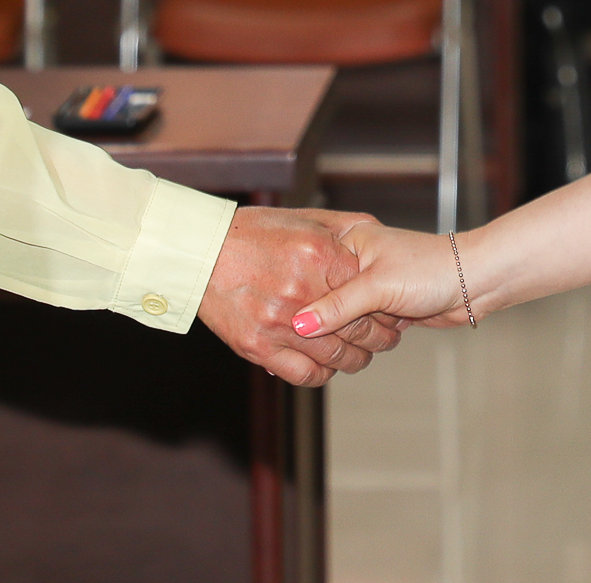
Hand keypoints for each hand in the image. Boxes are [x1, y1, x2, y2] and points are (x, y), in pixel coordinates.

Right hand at [198, 206, 399, 386]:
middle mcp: (301, 291)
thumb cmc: (250, 231)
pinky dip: (322, 373)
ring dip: (356, 359)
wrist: (199, 252)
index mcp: (317, 255)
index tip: (391, 309)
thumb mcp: (301, 218)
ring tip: (360, 353)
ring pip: (336, 357)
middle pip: (359, 329)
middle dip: (379, 336)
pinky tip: (327, 364)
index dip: (385, 305)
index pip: (370, 292)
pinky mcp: (258, 347)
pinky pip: (305, 373)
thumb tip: (373, 239)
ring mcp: (278, 323)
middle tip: (386, 336)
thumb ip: (341, 230)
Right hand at [289, 217, 471, 336]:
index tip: (302, 324)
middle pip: (326, 301)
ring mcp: (369, 285)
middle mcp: (354, 261)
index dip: (308, 302)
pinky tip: (380, 334)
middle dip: (339, 320)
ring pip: (345, 319)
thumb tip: (299, 326)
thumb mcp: (377, 287)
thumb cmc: (430, 268)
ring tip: (382, 322)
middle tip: (356, 323)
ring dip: (358, 331)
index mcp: (347, 242)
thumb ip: (337, 306)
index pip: (311, 276)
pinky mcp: (383, 306)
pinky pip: (362, 327)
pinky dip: (368, 336)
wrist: (473, 282)